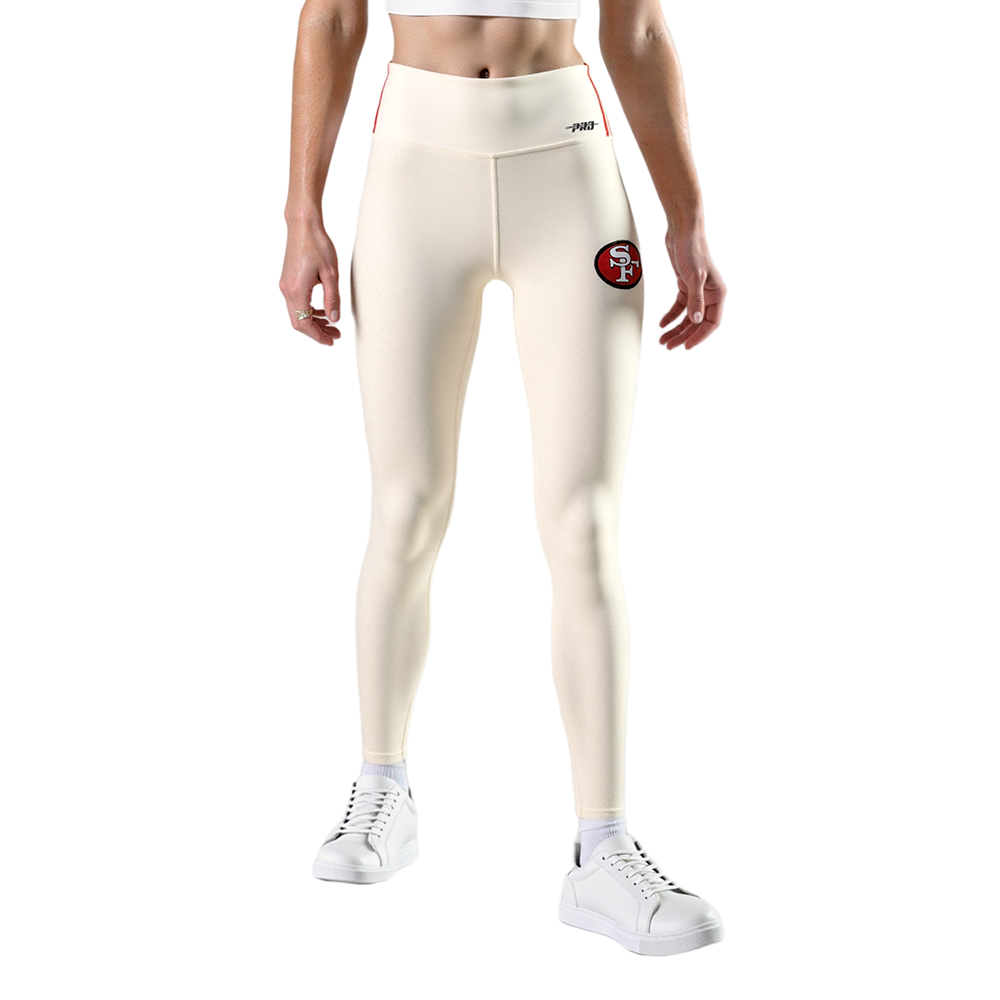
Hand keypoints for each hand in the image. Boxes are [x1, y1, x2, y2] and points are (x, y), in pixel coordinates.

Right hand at [279, 219, 341, 346]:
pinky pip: (296, 302)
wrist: (303, 225)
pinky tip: (322, 311)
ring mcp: (286, 285)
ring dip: (313, 322)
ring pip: (297, 313)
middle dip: (317, 331)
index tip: (331, 341)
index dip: (318, 335)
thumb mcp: (330, 274)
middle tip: (335, 335)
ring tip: (332, 325)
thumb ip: (332, 299)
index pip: (304, 323)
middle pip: (298, 322)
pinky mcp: (288, 280)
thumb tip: (334, 319)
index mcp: (296, 290)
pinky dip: (309, 310)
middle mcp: (287, 290)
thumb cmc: (317, 244)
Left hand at [658, 224, 725, 349]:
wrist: (682, 231)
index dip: (699, 336)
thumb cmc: (693, 250)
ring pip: (688, 316)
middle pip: (697, 323)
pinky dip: (671, 316)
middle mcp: (710, 294)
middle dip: (684, 335)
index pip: (711, 323)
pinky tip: (662, 324)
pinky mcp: (686, 285)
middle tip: (669, 346)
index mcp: (718, 293)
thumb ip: (695, 300)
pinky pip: (680, 306)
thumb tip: (696, 321)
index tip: (686, 347)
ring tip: (663, 339)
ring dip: (676, 329)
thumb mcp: (694, 277)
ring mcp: (697, 290)